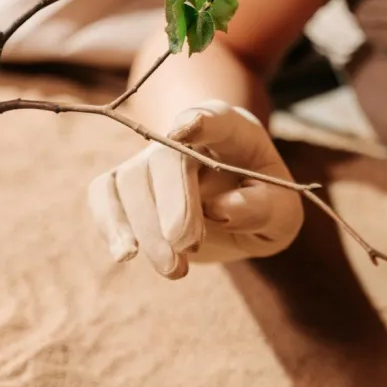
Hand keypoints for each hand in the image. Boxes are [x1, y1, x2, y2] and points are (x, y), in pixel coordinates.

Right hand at [88, 100, 303, 277]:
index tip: (188, 129)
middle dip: (173, 202)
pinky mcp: (126, 183)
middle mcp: (185, 135)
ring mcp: (151, 157)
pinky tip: (125, 254)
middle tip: (188, 247)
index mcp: (232, 130)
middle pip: (165, 157)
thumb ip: (262, 207)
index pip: (216, 117)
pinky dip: (110, 223)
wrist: (234, 202)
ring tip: (175, 270)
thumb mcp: (283, 211)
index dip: (200, 121)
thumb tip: (222, 209)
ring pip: (132, 180)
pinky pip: (103, 193)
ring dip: (147, 229)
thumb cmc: (263, 202)